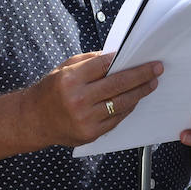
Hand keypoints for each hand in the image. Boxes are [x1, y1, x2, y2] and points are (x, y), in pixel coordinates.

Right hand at [28, 52, 161, 146]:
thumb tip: (117, 56)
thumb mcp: (64, 68)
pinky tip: (135, 98)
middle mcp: (78, 100)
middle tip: (157, 68)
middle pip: (118, 84)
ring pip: (121, 103)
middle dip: (141, 75)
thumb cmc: (49, 91)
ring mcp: (85, 119)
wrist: (33, 120)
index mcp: (70, 79)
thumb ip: (90, 61)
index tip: (142, 56)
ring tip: (151, 83)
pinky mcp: (91, 133)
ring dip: (140, 92)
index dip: (125, 60)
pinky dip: (128, 107)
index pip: (104, 65)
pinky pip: (116, 119)